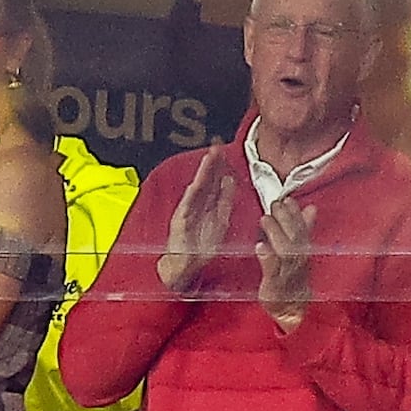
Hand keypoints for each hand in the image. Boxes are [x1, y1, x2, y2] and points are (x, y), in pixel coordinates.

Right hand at [157, 146, 235, 291]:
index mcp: (208, 204)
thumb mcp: (220, 221)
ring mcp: (188, 211)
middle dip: (212, 163)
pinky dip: (192, 194)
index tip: (225, 152)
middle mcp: (198, 205)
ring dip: (202, 173)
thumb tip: (230, 181)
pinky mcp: (180, 220)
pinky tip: (196, 183)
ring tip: (209, 158)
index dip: (220, 166)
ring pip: (197, 187)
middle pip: (206, 180)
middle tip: (217, 146)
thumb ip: (225, 201)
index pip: (215, 181)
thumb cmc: (200, 247)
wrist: (185, 264)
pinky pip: (187, 205)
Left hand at [255, 196, 316, 331]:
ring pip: (286, 251)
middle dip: (286, 219)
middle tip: (275, 204)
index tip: (288, 199)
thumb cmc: (293, 280)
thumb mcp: (300, 253)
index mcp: (302, 252)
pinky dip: (267, 258)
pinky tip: (260, 247)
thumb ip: (304, 229)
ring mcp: (287, 274)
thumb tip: (311, 208)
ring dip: (276, 233)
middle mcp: (297, 262)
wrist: (293, 311)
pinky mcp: (275, 286)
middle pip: (295, 238)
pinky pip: (273, 271)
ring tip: (265, 219)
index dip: (295, 214)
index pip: (301, 229)